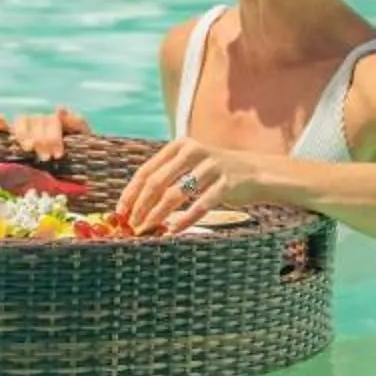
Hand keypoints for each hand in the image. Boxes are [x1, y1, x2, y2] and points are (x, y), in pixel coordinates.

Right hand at [0, 108, 89, 163]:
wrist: (82, 167)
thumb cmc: (82, 151)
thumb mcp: (83, 137)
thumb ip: (76, 122)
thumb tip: (59, 108)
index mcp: (56, 121)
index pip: (51, 122)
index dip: (53, 136)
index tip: (58, 154)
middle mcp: (40, 122)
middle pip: (36, 122)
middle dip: (41, 140)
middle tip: (46, 158)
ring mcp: (27, 130)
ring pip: (21, 123)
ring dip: (23, 134)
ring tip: (29, 148)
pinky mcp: (15, 140)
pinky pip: (5, 128)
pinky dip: (1, 124)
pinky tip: (0, 120)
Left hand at [115, 137, 259, 235]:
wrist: (254, 172)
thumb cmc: (213, 173)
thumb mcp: (189, 165)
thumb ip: (166, 176)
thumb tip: (134, 203)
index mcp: (179, 145)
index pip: (147, 170)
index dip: (131, 193)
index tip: (120, 212)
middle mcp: (193, 151)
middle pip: (158, 182)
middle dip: (141, 206)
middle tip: (133, 226)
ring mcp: (211, 166)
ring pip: (176, 194)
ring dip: (158, 215)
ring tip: (148, 230)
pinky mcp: (226, 183)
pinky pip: (200, 205)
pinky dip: (185, 220)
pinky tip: (173, 231)